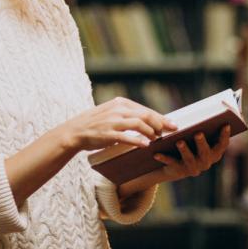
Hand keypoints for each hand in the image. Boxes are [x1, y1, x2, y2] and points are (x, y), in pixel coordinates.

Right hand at [59, 97, 176, 153]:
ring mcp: (113, 121)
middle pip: (146, 115)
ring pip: (139, 124)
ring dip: (151, 132)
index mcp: (120, 103)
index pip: (146, 109)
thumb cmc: (96, 123)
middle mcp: (118, 110)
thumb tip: (148, 119)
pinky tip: (146, 145)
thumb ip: (127, 114)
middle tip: (169, 132)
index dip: (161, 117)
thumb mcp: (111, 112)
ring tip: (157, 139)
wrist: (75, 131)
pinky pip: (126, 137)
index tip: (172, 124)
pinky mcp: (108, 134)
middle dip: (160, 124)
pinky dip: (138, 141)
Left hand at [153, 124, 230, 181]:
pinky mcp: (179, 170)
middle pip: (205, 153)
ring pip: (189, 158)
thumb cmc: (190, 145)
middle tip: (198, 133)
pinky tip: (156, 153)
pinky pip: (171, 163)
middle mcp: (205, 162)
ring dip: (184, 150)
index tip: (226, 124)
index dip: (225, 136)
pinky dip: (164, 158)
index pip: (222, 145)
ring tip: (179, 141)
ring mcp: (193, 168)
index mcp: (213, 154)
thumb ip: (202, 129)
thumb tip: (202, 113)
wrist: (175, 166)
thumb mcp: (197, 138)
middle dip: (202, 143)